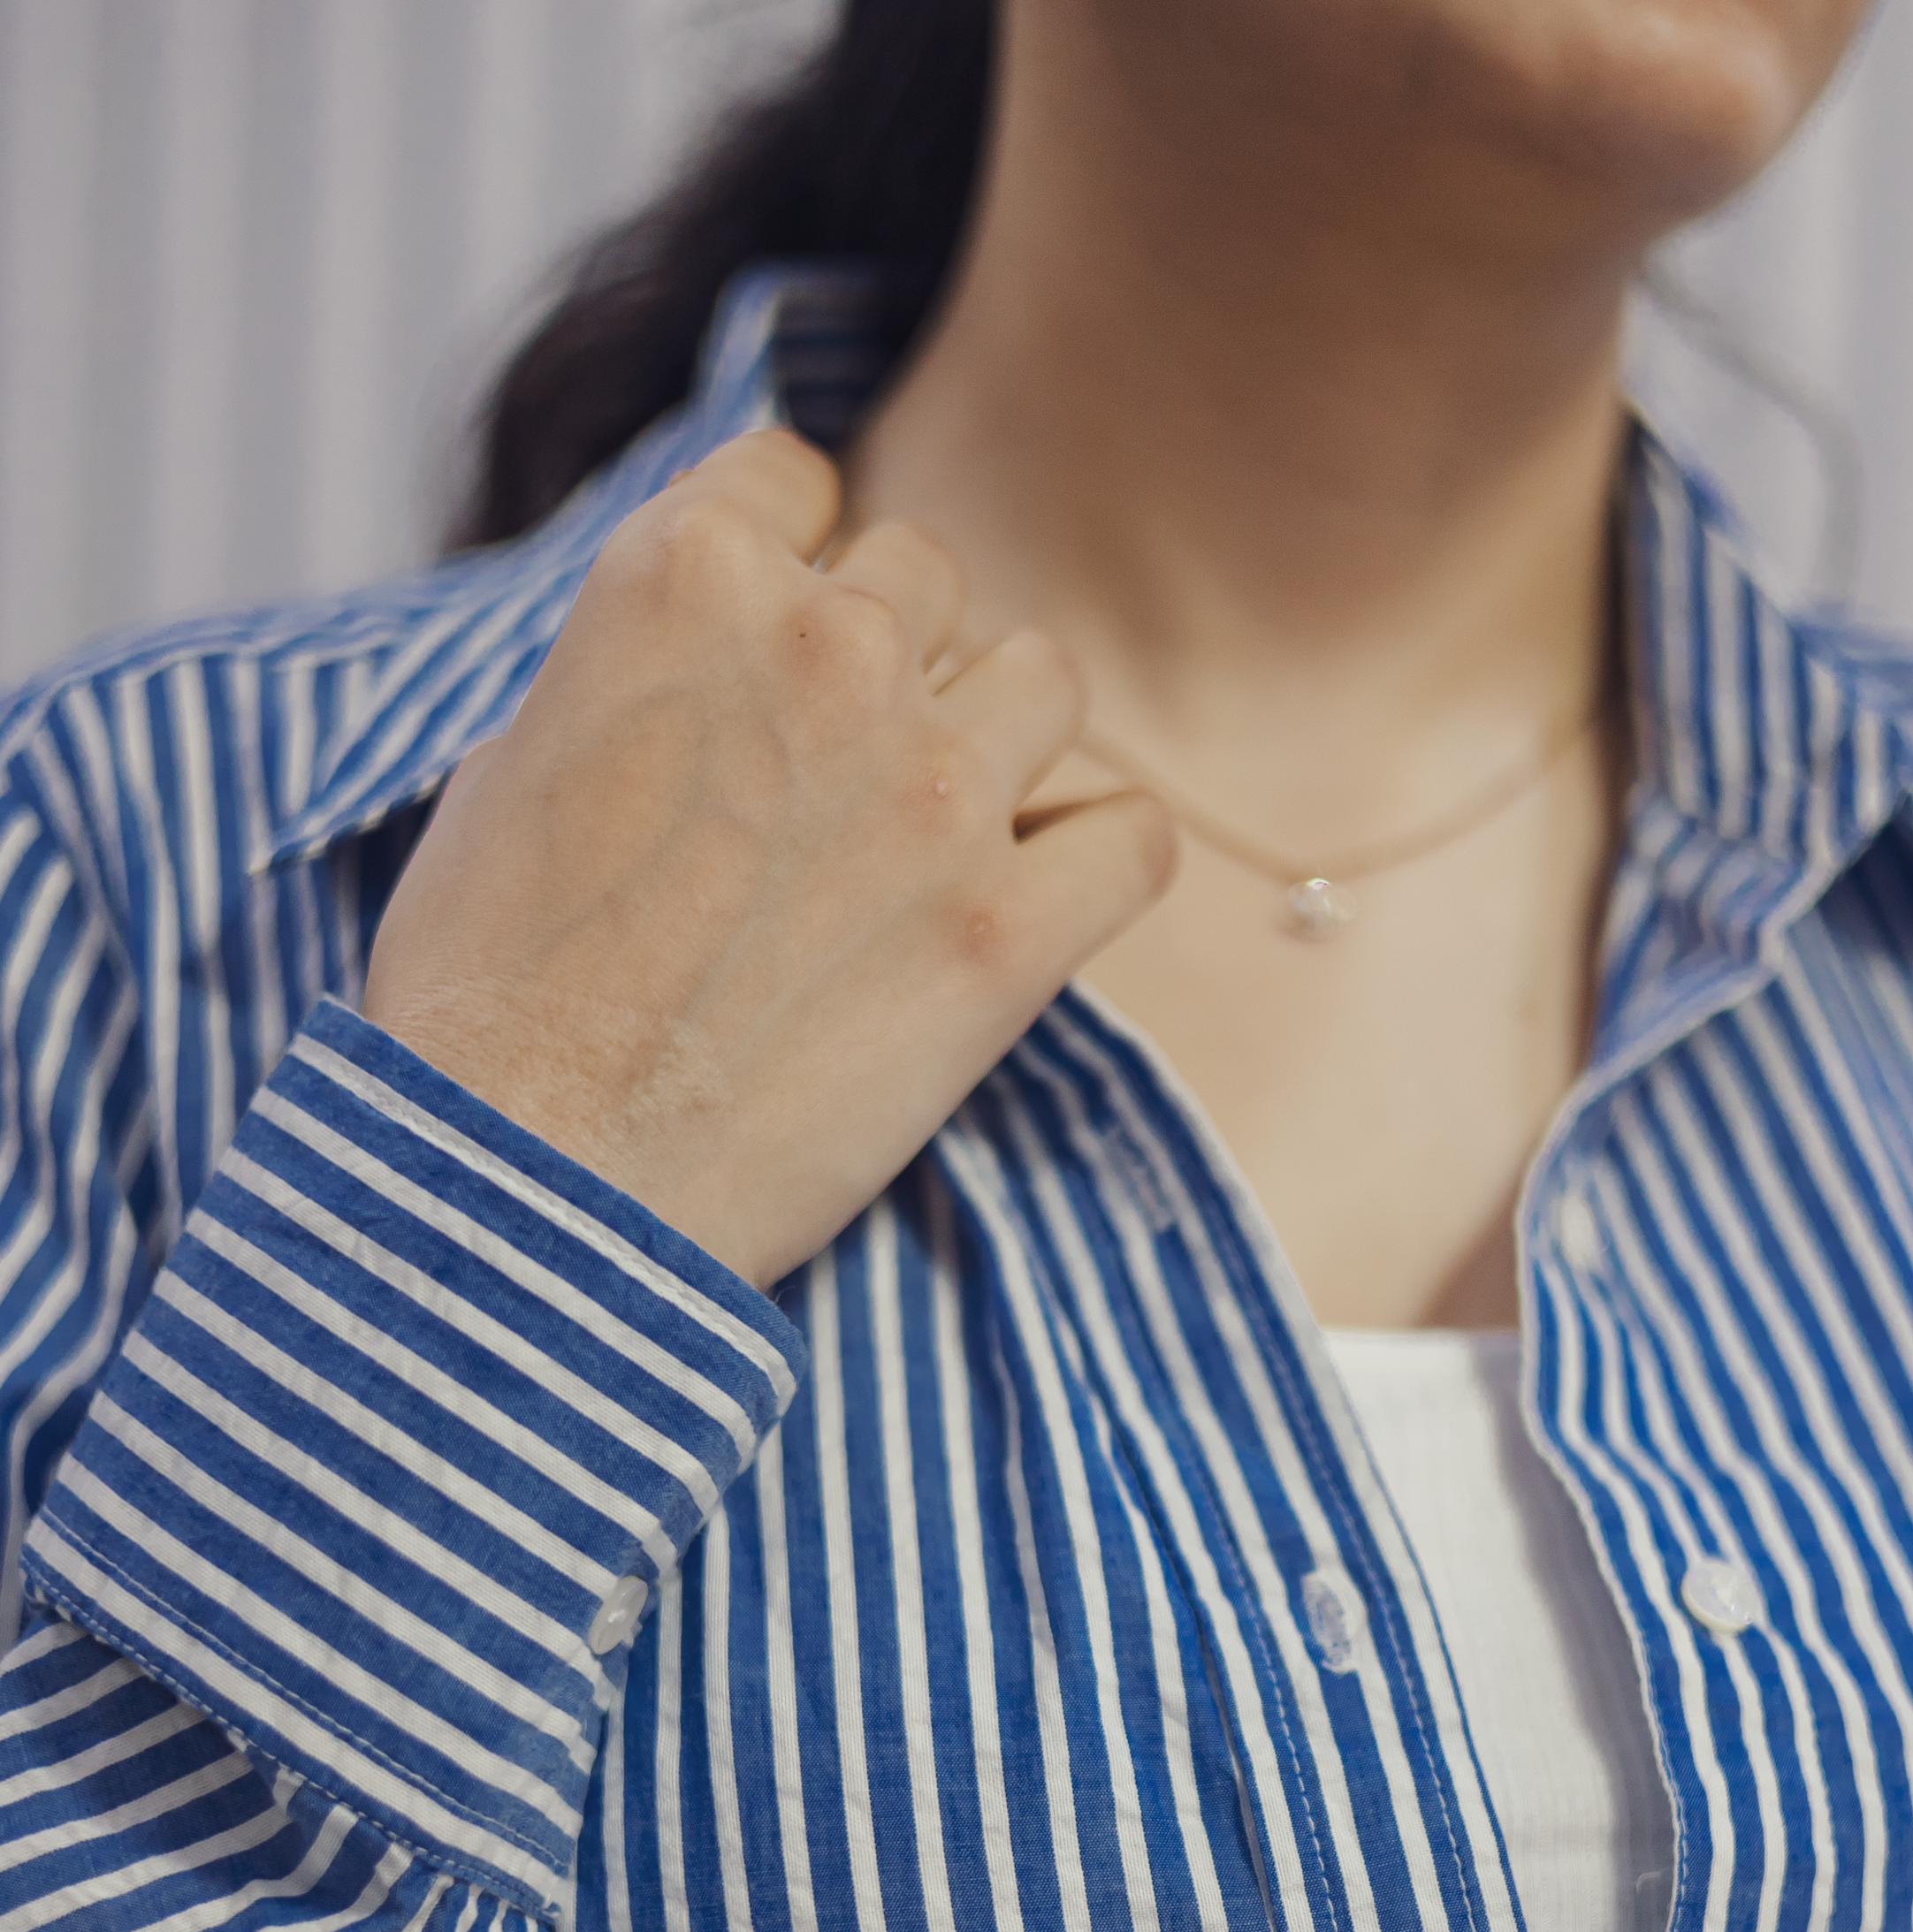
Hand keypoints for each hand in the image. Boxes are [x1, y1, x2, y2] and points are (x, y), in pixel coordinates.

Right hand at [361, 428, 1173, 1285]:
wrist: (528, 1182)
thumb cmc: (484, 996)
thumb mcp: (511, 762)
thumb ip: (640, 673)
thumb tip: (711, 672)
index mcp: (684, 576)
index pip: (798, 476)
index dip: (788, 559)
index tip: (767, 651)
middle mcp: (827, 648)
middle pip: (927, 575)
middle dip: (889, 659)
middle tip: (828, 784)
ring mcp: (934, 786)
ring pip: (1048, 680)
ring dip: (1002, 741)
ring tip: (930, 839)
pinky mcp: (1009, 929)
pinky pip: (1136, 838)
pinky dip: (1099, 862)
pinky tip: (1037, 902)